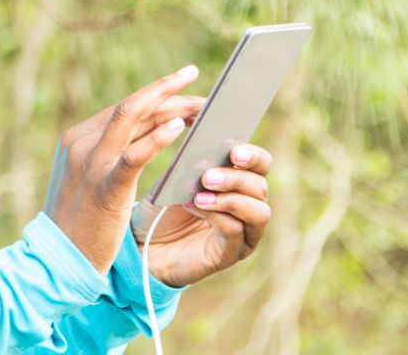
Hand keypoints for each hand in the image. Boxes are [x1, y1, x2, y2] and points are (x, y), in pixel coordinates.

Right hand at [43, 66, 204, 273]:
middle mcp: (82, 141)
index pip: (125, 107)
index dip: (160, 97)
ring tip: (204, 106)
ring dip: (174, 108)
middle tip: (205, 95)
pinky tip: (181, 128)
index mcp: (78, 137)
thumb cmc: (82, 224)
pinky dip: (159, 138)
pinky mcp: (105, 186)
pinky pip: (135, 154)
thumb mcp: (93, 179)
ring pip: (135, 117)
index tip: (186, 91)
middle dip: (172, 95)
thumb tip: (158, 132)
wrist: (60, 260)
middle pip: (134, 106)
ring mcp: (91, 162)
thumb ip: (116, 154)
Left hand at [131, 142, 272, 287]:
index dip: (253, 156)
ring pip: (258, 212)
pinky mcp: (231, 254)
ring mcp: (244, 233)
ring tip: (200, 195)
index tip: (234, 152)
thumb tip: (205, 154)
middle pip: (260, 187)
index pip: (261, 165)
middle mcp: (249, 207)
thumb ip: (192, 167)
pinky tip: (196, 208)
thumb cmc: (163, 209)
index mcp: (239, 182)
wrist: (146, 246)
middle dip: (236, 178)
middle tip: (208, 177)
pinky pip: (237, 232)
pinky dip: (217, 216)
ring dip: (231, 200)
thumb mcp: (174, 181)